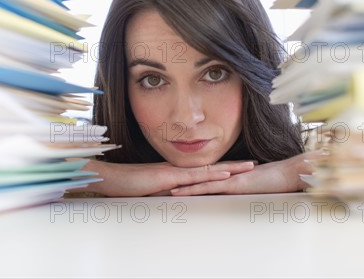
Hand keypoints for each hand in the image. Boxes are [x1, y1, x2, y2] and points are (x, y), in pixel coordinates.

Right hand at [79, 159, 255, 196]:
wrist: (111, 178)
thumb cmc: (127, 186)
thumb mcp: (150, 191)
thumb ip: (164, 193)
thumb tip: (175, 199)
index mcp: (175, 172)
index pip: (202, 170)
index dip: (221, 168)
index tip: (238, 168)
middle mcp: (178, 169)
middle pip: (211, 166)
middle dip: (233, 165)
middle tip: (253, 164)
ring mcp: (175, 171)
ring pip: (208, 169)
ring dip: (230, 168)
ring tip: (248, 167)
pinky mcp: (169, 176)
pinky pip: (194, 176)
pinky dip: (211, 175)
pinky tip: (225, 175)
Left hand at [169, 151, 323, 195]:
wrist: (287, 173)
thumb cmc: (273, 179)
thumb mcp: (251, 184)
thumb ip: (239, 186)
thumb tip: (229, 192)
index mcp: (226, 175)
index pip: (201, 177)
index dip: (185, 179)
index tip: (169, 183)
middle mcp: (223, 174)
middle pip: (195, 178)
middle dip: (177, 182)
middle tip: (158, 185)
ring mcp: (226, 178)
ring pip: (198, 182)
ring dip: (181, 186)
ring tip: (163, 190)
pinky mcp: (232, 184)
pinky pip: (210, 187)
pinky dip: (195, 188)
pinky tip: (183, 191)